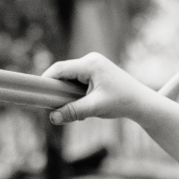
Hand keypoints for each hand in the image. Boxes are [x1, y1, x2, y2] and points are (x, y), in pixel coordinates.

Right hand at [41, 52, 159, 124]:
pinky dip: (75, 93)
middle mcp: (91, 60)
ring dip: (67, 93)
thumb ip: (73, 111)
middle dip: (57, 90)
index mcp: (90, 64)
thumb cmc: (121, 102)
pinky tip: (83, 106)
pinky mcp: (95, 72)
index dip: (46, 80)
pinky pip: (77, 80)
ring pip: (70, 78)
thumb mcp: (95, 108)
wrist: (141, 102)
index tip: (37, 93)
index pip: (60, 69)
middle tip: (53, 106)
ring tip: (75, 109)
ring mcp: (93, 65)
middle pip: (63, 72)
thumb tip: (52, 118)